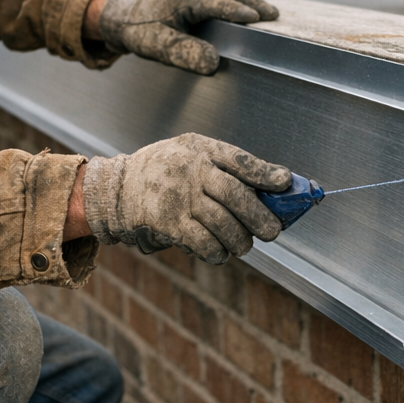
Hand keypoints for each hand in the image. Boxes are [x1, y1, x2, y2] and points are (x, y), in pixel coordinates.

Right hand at [82, 133, 291, 263]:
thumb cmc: (164, 171)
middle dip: (260, 216)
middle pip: (235, 195)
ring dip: (240, 239)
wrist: (117, 188)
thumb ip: (225, 166)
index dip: (265, 173)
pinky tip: (220, 252)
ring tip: (244, 245)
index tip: (285, 182)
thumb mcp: (191, 152)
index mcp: (201, 150)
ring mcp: (180, 197)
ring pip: (222, 223)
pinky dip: (217, 251)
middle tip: (273, 231)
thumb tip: (268, 188)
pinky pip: (202, 241)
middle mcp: (192, 171)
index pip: (240, 160)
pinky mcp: (169, 222)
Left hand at [97, 0, 278, 74]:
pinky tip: (245, 14)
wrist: (120, 16)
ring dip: (247, 2)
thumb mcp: (159, 47)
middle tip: (274, 15)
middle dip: (252, 3)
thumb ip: (185, 54)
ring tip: (268, 14)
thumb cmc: (139, 31)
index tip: (258, 17)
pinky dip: (235, 3)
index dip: (237, 10)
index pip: (216, 3)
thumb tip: (213, 63)